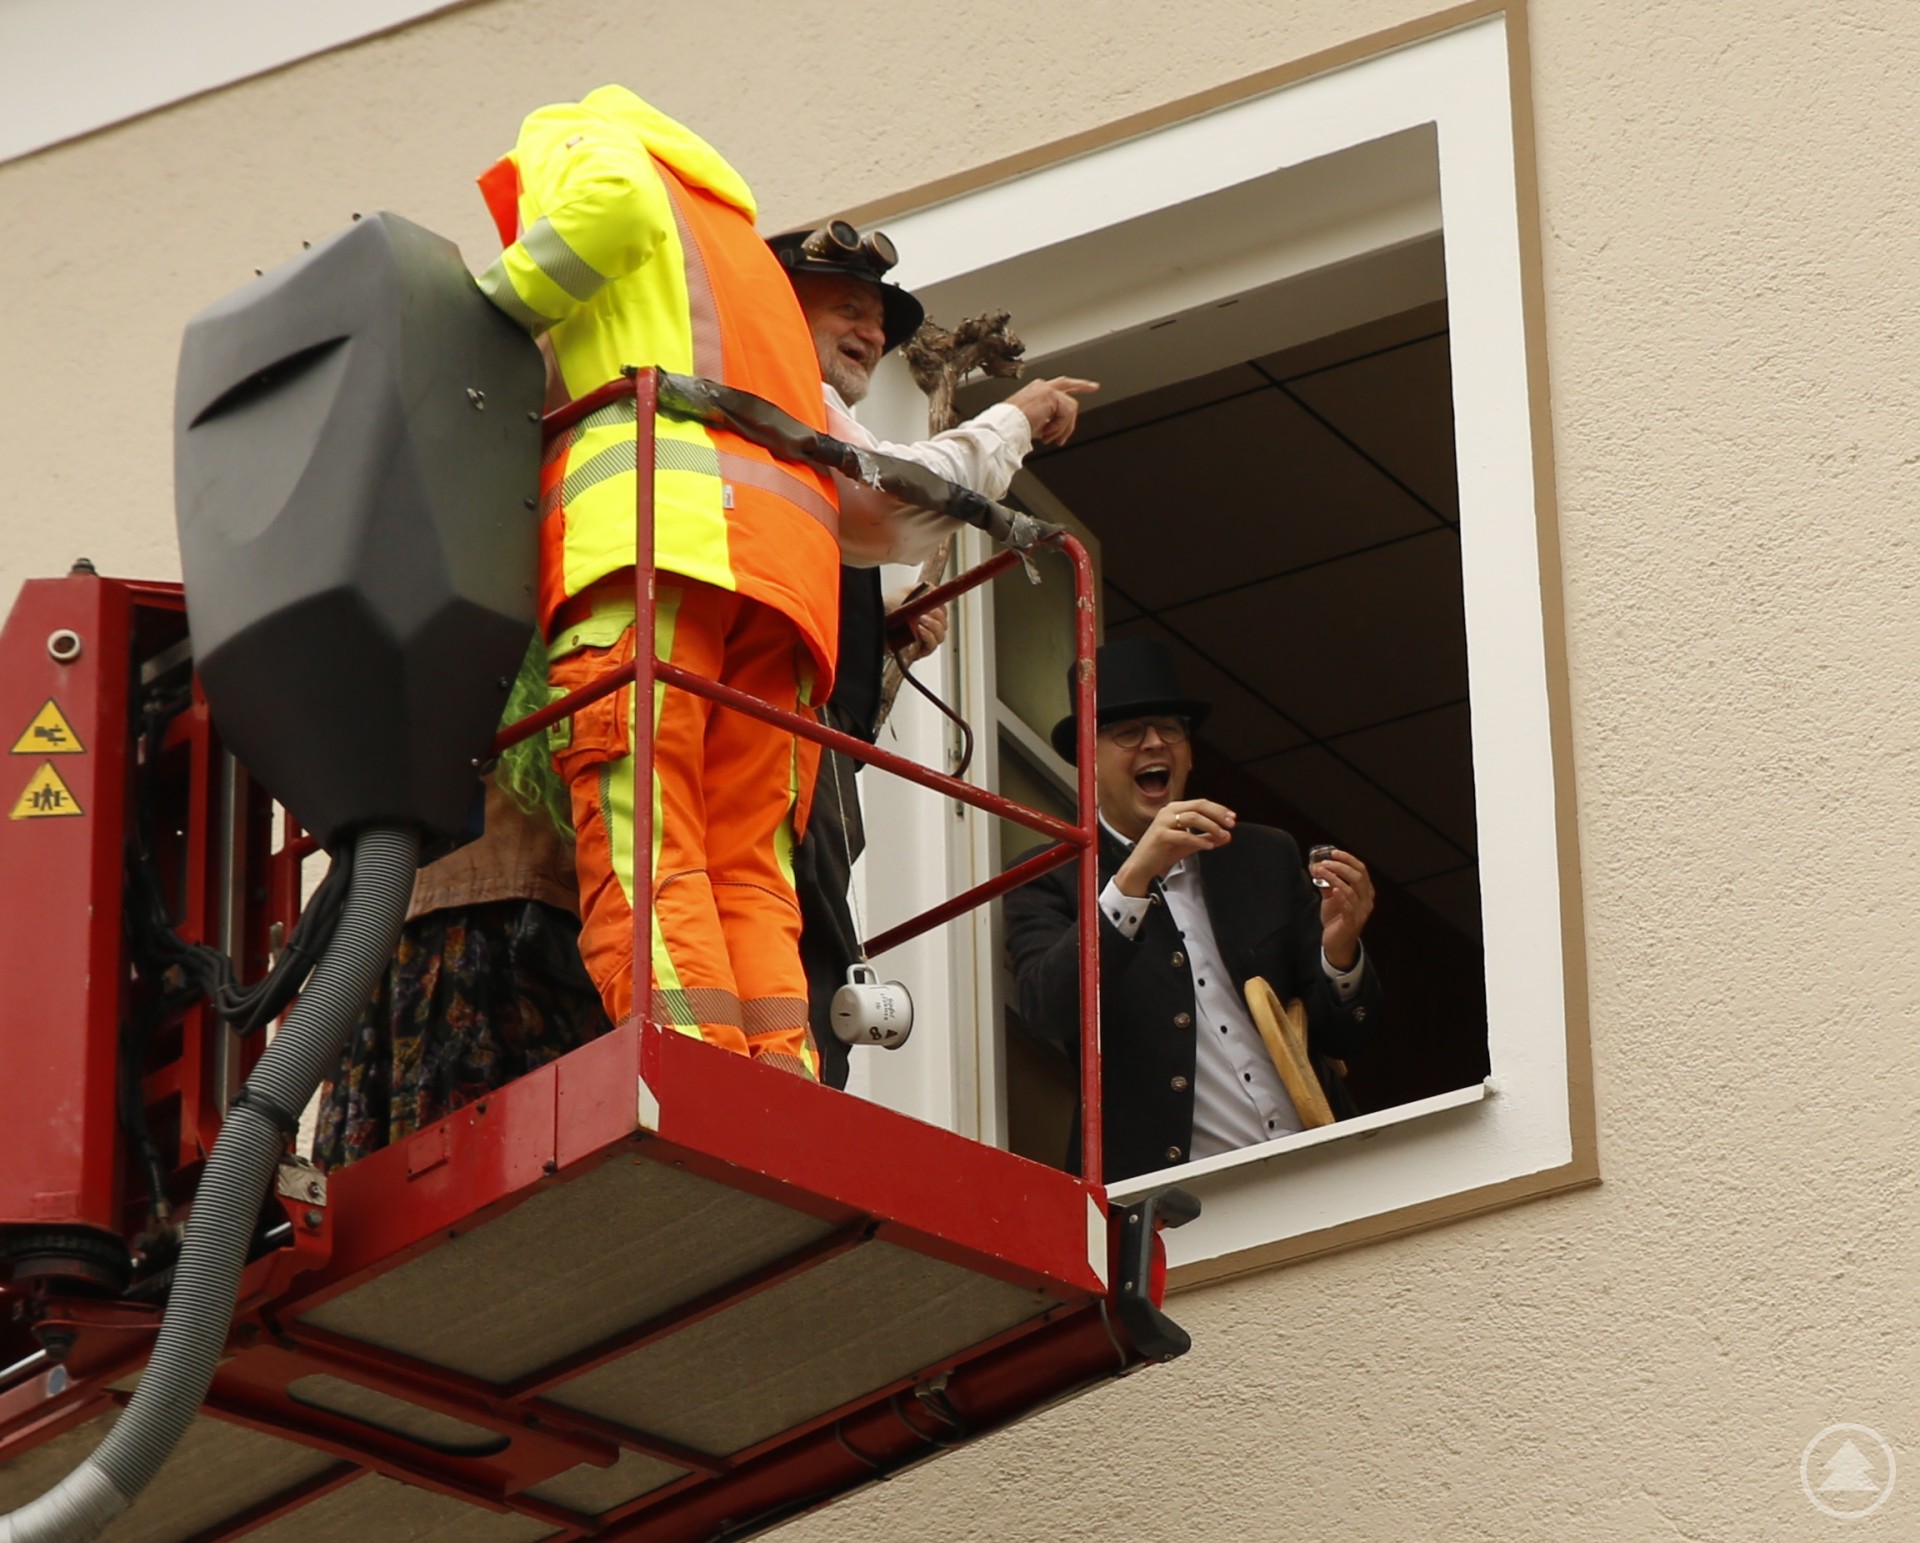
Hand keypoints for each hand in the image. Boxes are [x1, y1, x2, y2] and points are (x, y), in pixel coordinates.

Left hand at [883, 585, 947, 662]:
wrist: (870, 623)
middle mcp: (925, 627)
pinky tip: (920, 630)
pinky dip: (929, 636)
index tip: (937, 604)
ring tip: (922, 620)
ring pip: (940, 635)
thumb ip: (921, 588)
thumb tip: (934, 588)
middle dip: (938, 616)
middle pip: (943, 624)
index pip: (943, 613)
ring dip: (934, 626)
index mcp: (925, 613)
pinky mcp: (917, 651)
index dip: (942, 608)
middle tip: (927, 612)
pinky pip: (931, 646)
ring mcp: (922, 640)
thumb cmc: (884, 610)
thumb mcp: (903, 592)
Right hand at [1005, 377, 1099, 446]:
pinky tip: (1047, 433)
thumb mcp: (1033, 424)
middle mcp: (1041, 387)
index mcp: (1035, 392)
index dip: (1073, 387)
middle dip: (1083, 385)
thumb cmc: (1011, 427)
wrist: (1004, 427)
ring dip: (1062, 428)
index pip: (1058, 387)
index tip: (1086, 387)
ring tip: (1048, 437)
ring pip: (1070, 409)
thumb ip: (1046, 422)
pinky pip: (1067, 414)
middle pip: (1067, 384)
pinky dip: (1059, 427)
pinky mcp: (1051, 395)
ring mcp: (1046, 389)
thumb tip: (1054, 431)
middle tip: (1095, 387)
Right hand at [1113, 799, 1236, 895]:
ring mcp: (1163, 822)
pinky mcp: (1160, 835)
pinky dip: (1199, 840)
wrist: (1142, 865)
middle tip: (1231, 824)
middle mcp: (1168, 812)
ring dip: (1211, 826)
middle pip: (1199, 806)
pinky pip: (1184, 835)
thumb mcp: (1189, 843)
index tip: (1232, 818)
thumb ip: (1206, 838)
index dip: (1219, 809)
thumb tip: (1227, 836)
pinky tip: (1209, 846)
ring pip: (1193, 817)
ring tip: (1222, 835)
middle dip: (1218, 814)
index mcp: (1175, 809)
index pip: (1201, 803)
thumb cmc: (1163, 852)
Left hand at [1312, 848, 1374, 968]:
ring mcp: (1361, 912)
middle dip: (1341, 867)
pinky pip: (1349, 907)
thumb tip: (1315, 866)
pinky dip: (1341, 897)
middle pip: (1358, 877)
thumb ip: (1327, 883)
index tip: (1334, 852)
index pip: (1361, 870)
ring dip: (1335, 878)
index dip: (1348, 859)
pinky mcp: (1352, 923)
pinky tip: (1333, 890)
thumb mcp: (1331, 898)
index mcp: (1365, 891)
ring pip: (1352, 890)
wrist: (1337, 944)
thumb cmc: (1336, 919)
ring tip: (1321, 872)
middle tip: (1325, 862)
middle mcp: (1366, 901)